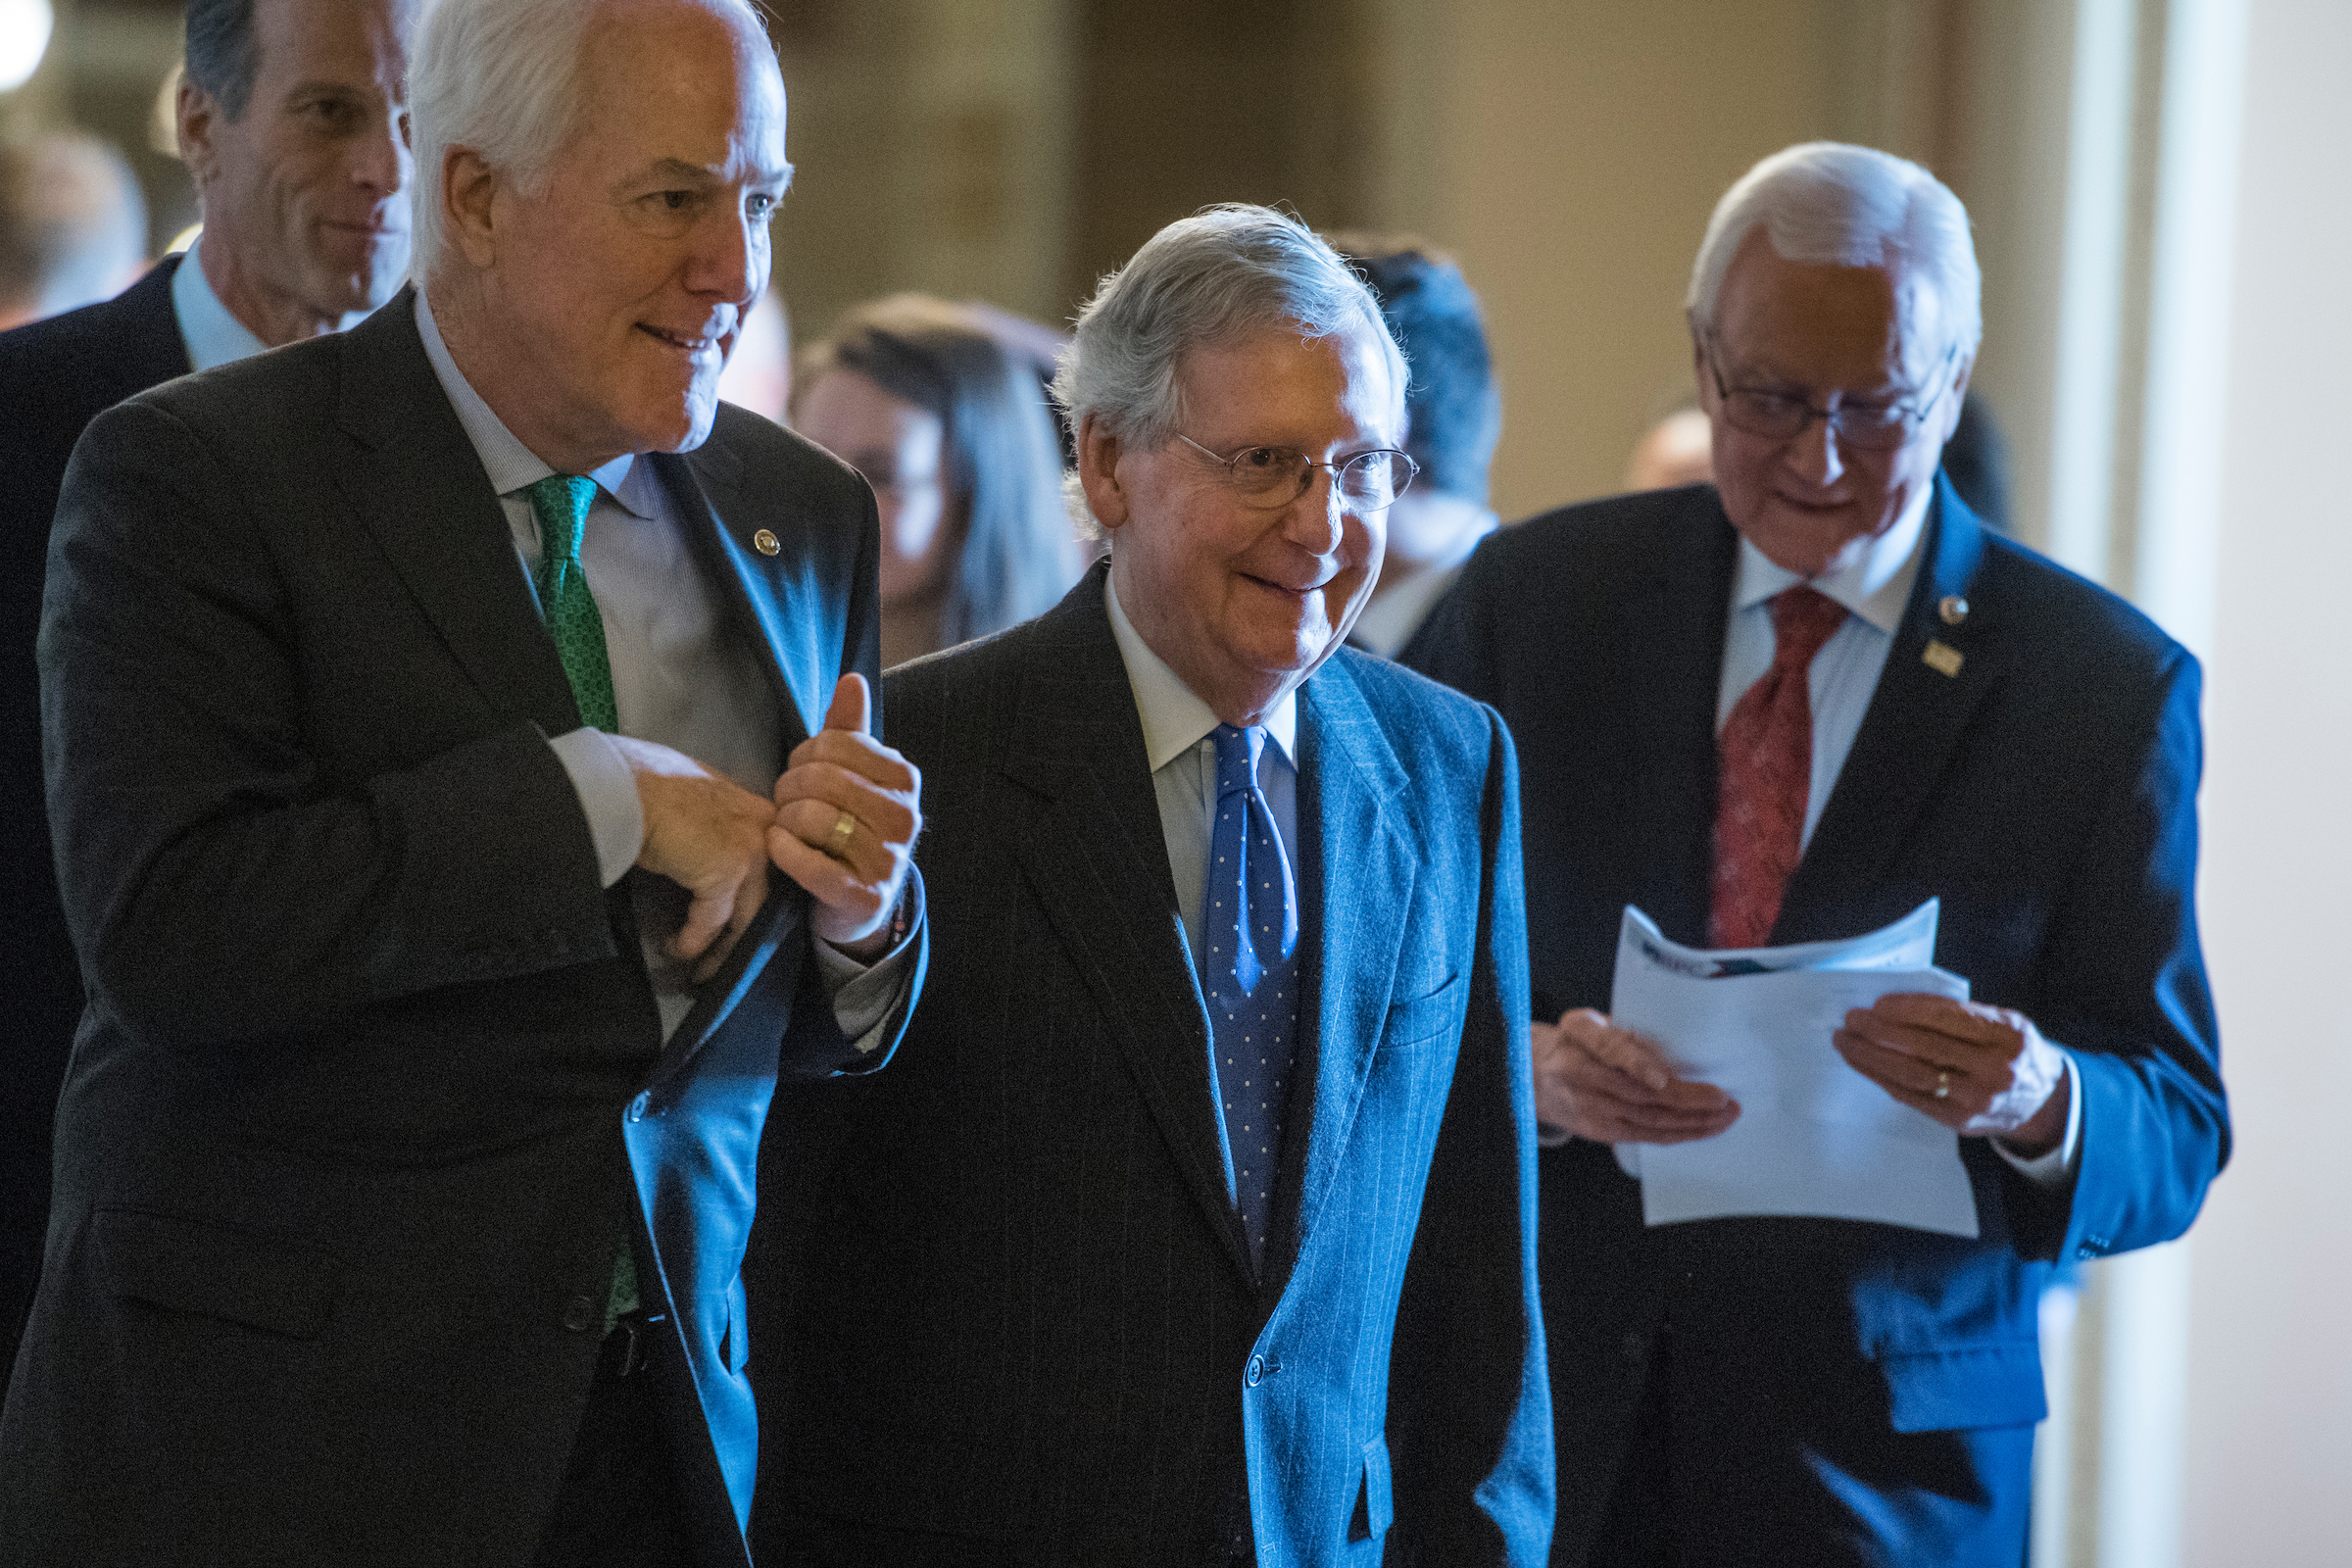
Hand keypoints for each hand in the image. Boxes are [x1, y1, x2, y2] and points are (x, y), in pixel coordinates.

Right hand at [608, 734, 776, 981]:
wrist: (623, 785)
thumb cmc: (644, 788)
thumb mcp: (695, 806)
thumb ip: (714, 830)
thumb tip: (706, 860)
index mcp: (757, 811)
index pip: (774, 868)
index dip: (755, 901)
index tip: (738, 926)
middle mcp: (764, 829)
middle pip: (765, 897)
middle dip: (743, 935)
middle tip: (723, 961)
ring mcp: (751, 849)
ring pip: (746, 916)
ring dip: (721, 948)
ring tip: (702, 969)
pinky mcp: (726, 871)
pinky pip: (711, 921)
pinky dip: (691, 940)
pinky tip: (674, 947)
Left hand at [769, 673, 921, 959]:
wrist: (857, 904)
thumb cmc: (848, 829)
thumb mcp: (852, 777)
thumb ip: (849, 730)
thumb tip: (852, 679)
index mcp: (904, 780)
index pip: (835, 744)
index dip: (804, 756)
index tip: (800, 774)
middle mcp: (904, 819)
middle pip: (822, 780)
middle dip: (789, 789)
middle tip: (786, 804)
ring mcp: (888, 860)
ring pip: (812, 819)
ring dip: (785, 823)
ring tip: (786, 829)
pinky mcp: (863, 897)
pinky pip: (809, 862)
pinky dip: (783, 852)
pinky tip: (779, 848)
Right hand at [1532, 1008, 1740, 1144]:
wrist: (1530, 1077)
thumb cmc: (1567, 1045)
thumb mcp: (1586, 1022)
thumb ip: (1621, 1032)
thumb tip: (1669, 1044)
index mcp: (1578, 1038)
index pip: (1608, 1052)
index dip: (1637, 1066)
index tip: (1662, 1077)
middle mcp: (1583, 1076)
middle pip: (1639, 1095)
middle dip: (1686, 1101)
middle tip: (1722, 1099)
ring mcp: (1592, 1109)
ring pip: (1648, 1121)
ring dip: (1692, 1122)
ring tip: (1724, 1116)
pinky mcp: (1601, 1131)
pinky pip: (1645, 1136)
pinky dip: (1677, 1134)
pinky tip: (1701, 1130)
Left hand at [1834, 994, 2069, 1154]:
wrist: (2043, 1101)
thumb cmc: (2012, 1051)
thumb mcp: (2004, 1023)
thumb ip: (1962, 1013)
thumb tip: (1899, 1004)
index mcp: (2008, 1036)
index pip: (1950, 1018)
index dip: (1909, 1010)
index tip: (1878, 1004)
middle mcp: (1995, 1069)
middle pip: (1927, 1048)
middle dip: (1882, 1032)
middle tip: (1852, 1020)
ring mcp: (1977, 1099)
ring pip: (1914, 1075)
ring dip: (1873, 1057)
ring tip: (1847, 1042)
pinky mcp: (1960, 1121)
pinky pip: (1913, 1097)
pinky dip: (1883, 1078)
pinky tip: (1864, 1065)